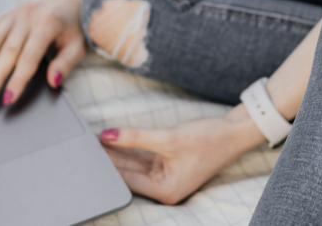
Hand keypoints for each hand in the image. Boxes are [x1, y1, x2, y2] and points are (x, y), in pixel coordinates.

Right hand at [0, 0, 85, 104]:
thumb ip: (65, 63)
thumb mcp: (78, 45)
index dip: (17, 79)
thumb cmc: (74, 25)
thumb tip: (52, 81)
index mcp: (47, 23)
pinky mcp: (5, 13)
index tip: (8, 98)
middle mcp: (27, 16)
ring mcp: (14, 13)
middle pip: (7, 50)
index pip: (29, 57)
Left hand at [97, 107, 265, 204]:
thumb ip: (135, 138)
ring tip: (94, 139)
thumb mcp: (168, 138)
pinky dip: (130, 146)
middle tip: (85, 144)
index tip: (87, 152)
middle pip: (128, 172)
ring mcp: (166, 174)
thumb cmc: (209, 139)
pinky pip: (143, 155)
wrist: (236, 130)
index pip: (126, 179)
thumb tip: (106, 136)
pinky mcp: (168, 161)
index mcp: (165, 191)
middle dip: (109, 158)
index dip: (105, 165)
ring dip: (118, 151)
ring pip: (134, 162)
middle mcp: (164, 187)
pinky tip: (113, 138)